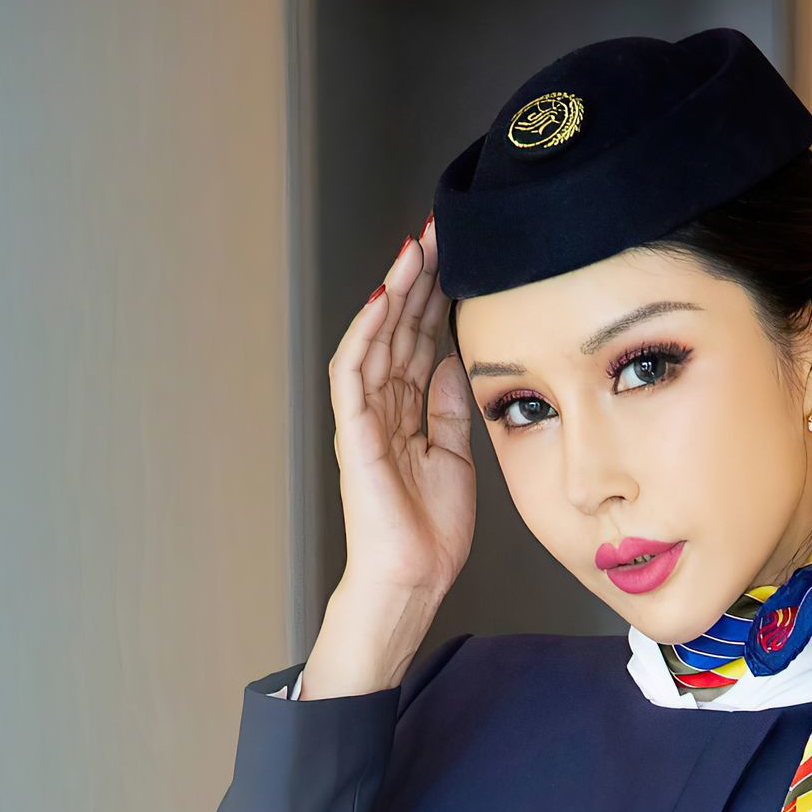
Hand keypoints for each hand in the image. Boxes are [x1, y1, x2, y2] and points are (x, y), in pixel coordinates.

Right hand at [302, 219, 474, 697]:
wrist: (413, 579)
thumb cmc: (430, 533)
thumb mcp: (454, 455)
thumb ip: (450, 406)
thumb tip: (456, 359)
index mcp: (407, 414)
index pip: (420, 341)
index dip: (436, 299)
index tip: (458, 259)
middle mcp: (382, 408)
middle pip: (398, 329)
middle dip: (417, 280)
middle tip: (439, 233)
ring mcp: (364, 417)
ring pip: (376, 338)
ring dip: (394, 291)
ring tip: (415, 249)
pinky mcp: (352, 431)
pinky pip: (353, 370)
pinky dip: (366, 331)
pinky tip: (383, 297)